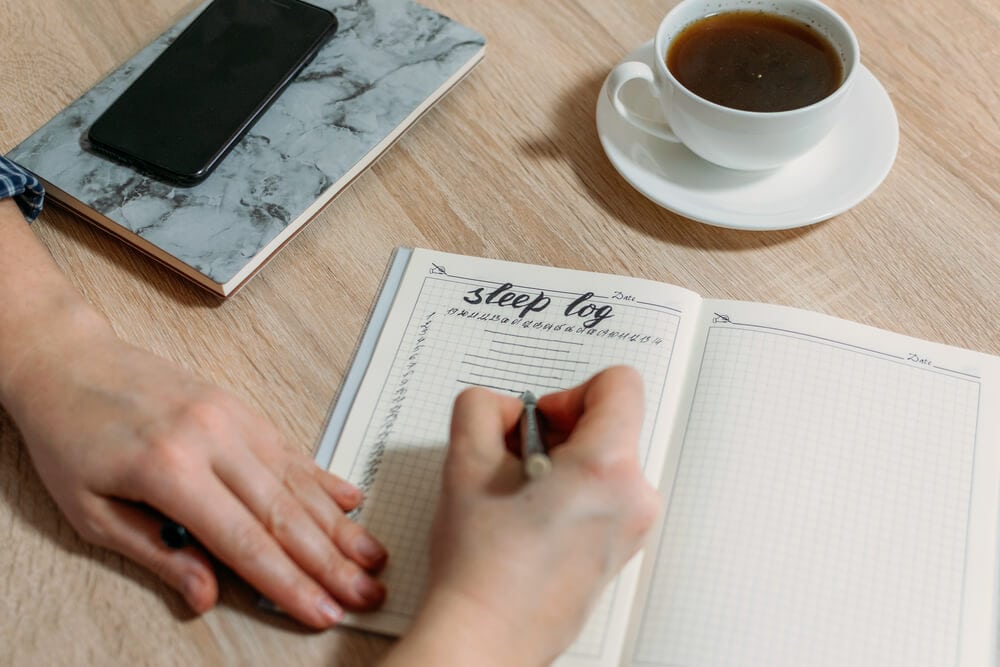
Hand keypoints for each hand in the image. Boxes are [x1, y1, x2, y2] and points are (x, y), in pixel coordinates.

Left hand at [2, 310, 386, 628]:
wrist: (70, 360)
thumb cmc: (70, 436)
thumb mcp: (90, 510)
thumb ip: (155, 553)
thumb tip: (206, 595)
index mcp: (169, 469)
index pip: (244, 540)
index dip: (289, 582)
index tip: (322, 610)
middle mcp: (212, 439)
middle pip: (285, 513)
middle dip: (330, 562)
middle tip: (366, 593)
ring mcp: (233, 418)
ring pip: (298, 482)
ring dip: (339, 526)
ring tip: (372, 558)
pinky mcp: (240, 408)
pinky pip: (292, 449)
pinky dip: (323, 480)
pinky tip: (352, 502)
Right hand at [381, 366, 659, 665]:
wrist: (487, 636)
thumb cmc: (482, 568)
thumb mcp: (465, 463)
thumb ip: (481, 408)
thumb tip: (504, 409)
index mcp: (607, 469)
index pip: (619, 384)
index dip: (569, 392)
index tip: (538, 423)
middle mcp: (635, 498)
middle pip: (609, 425)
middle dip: (558, 434)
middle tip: (516, 465)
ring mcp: (633, 528)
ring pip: (604, 461)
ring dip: (561, 465)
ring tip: (519, 500)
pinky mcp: (621, 549)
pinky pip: (604, 495)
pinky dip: (570, 494)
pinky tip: (531, 522)